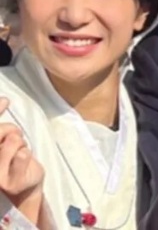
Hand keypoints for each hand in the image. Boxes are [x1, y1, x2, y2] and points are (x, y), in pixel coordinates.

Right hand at [0, 97, 44, 221]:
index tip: (6, 100)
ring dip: (21, 142)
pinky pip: (23, 154)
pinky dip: (27, 152)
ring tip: (19, 152)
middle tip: (15, 138)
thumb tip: (4, 100)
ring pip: (14, 139)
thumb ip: (0, 126)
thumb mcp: (2, 139)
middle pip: (1, 130)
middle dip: (11, 129)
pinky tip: (24, 159)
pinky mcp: (12, 182)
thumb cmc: (11, 159)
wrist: (24, 186)